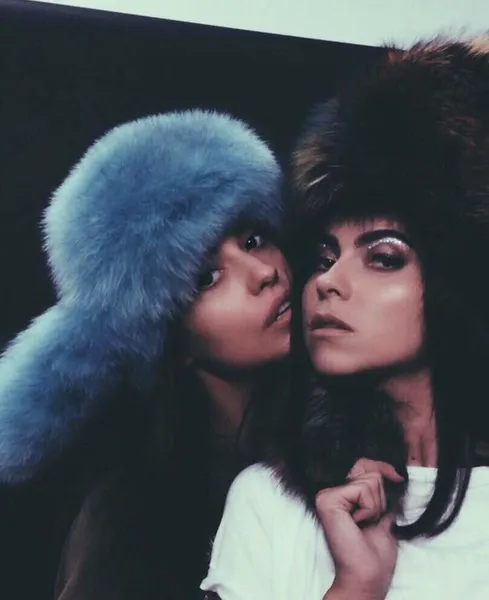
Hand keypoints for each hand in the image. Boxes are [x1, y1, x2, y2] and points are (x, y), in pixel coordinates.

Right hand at [317, 459, 403, 599]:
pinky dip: (369, 509)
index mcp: (343, 494)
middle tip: (370, 519)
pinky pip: (362, 490)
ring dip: (375, 507)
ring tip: (363, 524)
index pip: (364, 464)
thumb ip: (383, 493)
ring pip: (370, 480)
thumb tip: (394, 472)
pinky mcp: (327, 500)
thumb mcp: (384, 514)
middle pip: (369, 469)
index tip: (397, 477)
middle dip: (381, 496)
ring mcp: (327, 494)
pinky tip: (358, 524)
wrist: (367, 576)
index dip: (383, 468)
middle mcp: (331, 491)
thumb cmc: (374, 553)